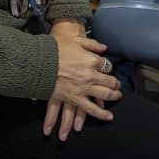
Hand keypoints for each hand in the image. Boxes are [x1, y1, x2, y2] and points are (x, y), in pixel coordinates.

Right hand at [45, 24, 121, 139]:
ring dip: (113, 97)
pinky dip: (101, 114)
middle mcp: (91, 75)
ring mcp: (83, 88)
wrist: (40, 62)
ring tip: (117, 98)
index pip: (107, 66)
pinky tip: (108, 116)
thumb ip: (92, 44)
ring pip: (104, 95)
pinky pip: (91, 109)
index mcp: (92, 60)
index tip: (107, 70)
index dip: (108, 68)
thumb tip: (104, 47)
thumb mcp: (76, 41)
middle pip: (109, 81)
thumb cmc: (56, 50)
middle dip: (116, 84)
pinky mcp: (75, 98)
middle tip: (118, 86)